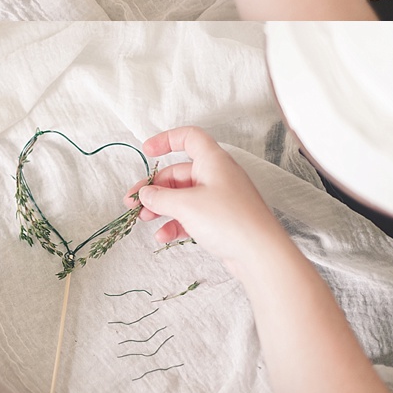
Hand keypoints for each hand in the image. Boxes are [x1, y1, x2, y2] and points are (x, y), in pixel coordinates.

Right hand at [127, 126, 283, 275]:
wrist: (260, 254)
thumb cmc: (230, 221)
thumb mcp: (186, 205)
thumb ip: (160, 197)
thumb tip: (145, 194)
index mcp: (213, 161)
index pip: (189, 138)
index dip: (166, 140)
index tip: (147, 150)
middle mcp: (217, 176)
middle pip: (179, 173)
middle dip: (154, 187)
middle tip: (133, 201)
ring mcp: (219, 198)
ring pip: (183, 196)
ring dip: (161, 207)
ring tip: (143, 219)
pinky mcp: (220, 220)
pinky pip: (191, 216)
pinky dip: (175, 223)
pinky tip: (162, 236)